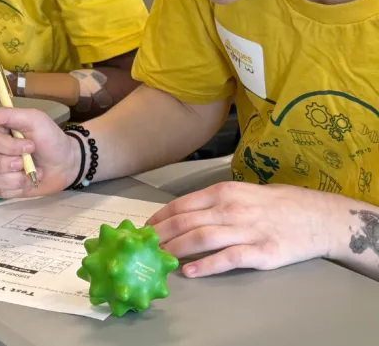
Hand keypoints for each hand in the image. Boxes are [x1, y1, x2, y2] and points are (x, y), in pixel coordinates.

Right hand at [0, 108, 79, 198]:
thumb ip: (6, 115)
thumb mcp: (33, 119)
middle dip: (5, 163)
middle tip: (24, 161)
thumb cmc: (49, 139)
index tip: (30, 145)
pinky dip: (17, 187)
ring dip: (15, 177)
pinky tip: (26, 180)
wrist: (65, 164)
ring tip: (30, 171)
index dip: (8, 145)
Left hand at [147, 182, 341, 277]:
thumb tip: (183, 214)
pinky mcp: (261, 252)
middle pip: (186, 222)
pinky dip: (206, 265)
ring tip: (159, 258)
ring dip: (176, 249)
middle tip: (145, 247)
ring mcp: (246, 230)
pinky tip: (189, 271)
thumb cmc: (278, 204)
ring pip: (201, 238)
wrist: (319, 217)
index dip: (160, 218)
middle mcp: (232, 209)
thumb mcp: (243, 193)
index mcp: (224, 192)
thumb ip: (215, 202)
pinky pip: (227, 258)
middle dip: (161, 235)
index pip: (182, 205)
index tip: (145, 229)